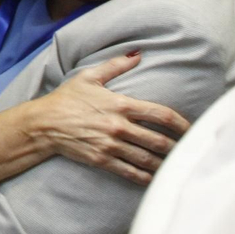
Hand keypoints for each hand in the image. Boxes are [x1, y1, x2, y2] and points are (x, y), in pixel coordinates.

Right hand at [25, 53, 189, 184]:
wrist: (43, 123)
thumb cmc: (66, 99)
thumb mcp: (89, 77)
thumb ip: (116, 65)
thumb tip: (138, 54)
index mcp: (121, 105)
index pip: (161, 115)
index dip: (182, 124)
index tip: (192, 130)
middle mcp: (119, 126)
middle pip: (160, 141)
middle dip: (178, 148)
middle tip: (190, 152)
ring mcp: (111, 145)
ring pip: (148, 159)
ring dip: (165, 165)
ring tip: (177, 167)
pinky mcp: (102, 160)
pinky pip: (130, 172)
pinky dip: (146, 178)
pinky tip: (155, 179)